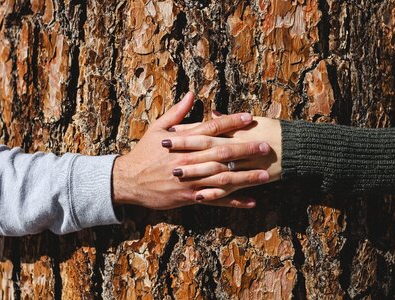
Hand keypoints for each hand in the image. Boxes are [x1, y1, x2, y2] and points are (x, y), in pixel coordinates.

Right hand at [112, 93, 271, 209]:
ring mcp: (191, 181)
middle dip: (245, 150)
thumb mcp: (156, 129)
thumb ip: (176, 113)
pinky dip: (234, 201)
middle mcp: (190, 161)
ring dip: (245, 177)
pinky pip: (216, 200)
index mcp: (183, 142)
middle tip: (265, 147)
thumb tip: (191, 94)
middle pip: (221, 154)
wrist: (128, 180)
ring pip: (222, 179)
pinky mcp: (190, 197)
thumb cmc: (144, 152)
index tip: (249, 118)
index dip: (231, 122)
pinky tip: (251, 201)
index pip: (211, 129)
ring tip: (265, 175)